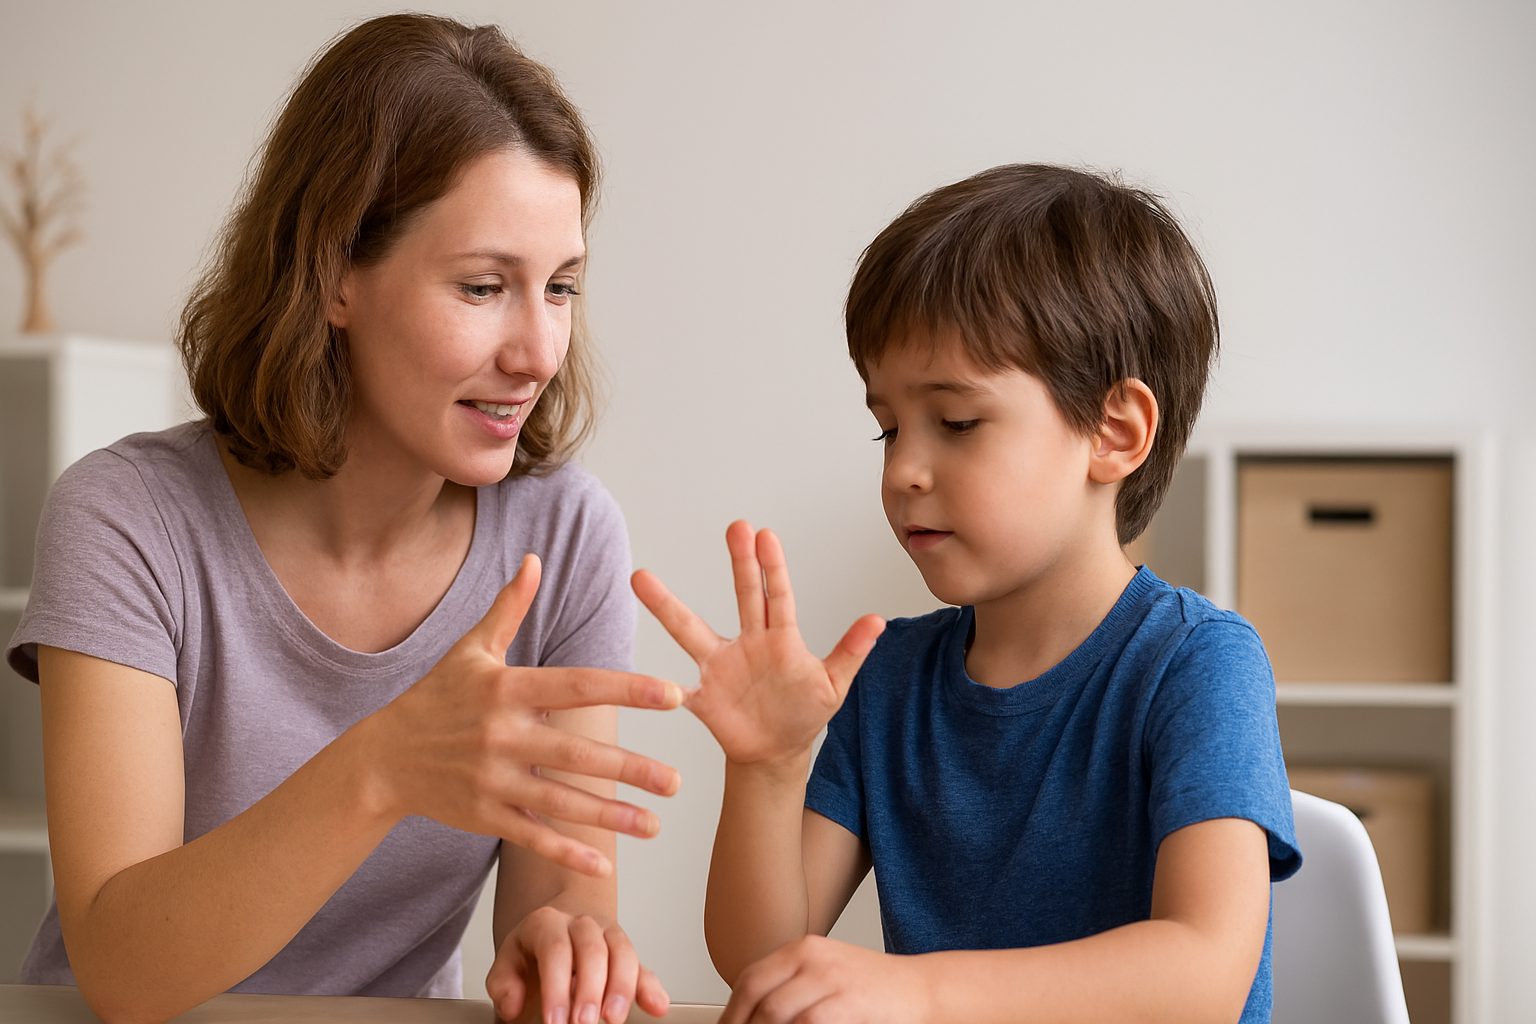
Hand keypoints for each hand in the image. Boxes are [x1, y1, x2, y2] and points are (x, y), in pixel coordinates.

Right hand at [363, 554, 683, 875]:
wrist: (380, 759)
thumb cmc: (435, 697)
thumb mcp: (469, 649)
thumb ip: (508, 607)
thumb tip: (535, 559)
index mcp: (506, 689)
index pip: (577, 687)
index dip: (626, 689)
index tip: (673, 695)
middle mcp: (501, 735)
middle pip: (575, 754)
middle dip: (629, 769)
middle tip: (678, 780)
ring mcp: (491, 780)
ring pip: (560, 801)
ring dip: (610, 816)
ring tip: (656, 824)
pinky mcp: (482, 816)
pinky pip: (531, 837)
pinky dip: (565, 852)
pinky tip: (603, 865)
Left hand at [487, 906, 668, 1023]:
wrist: (553, 937)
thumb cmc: (531, 956)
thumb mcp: (506, 965)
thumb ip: (503, 983)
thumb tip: (512, 1003)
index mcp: (547, 923)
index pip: (555, 951)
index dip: (556, 988)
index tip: (555, 1021)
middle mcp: (581, 923)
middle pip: (592, 949)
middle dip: (590, 990)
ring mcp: (607, 935)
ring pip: (622, 952)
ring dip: (621, 988)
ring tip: (613, 1018)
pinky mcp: (625, 954)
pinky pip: (642, 966)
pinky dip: (651, 987)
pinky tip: (656, 1006)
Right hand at [632, 521, 884, 768]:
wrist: (776, 752)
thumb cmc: (804, 712)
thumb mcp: (833, 685)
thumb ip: (850, 652)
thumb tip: (878, 619)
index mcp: (780, 638)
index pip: (778, 596)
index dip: (772, 567)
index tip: (765, 534)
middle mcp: (747, 643)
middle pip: (743, 596)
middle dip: (741, 562)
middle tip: (736, 527)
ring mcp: (721, 666)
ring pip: (690, 630)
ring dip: (667, 606)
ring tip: (642, 578)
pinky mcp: (703, 697)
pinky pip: (680, 690)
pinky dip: (663, 687)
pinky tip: (646, 674)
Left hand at [721, 935, 929, 1023]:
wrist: (920, 988)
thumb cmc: (871, 987)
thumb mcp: (826, 973)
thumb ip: (792, 986)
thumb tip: (754, 1013)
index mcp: (803, 948)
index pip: (751, 978)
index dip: (732, 1010)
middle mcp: (813, 958)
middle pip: (758, 995)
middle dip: (742, 1023)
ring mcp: (831, 979)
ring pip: (776, 1013)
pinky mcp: (849, 1004)